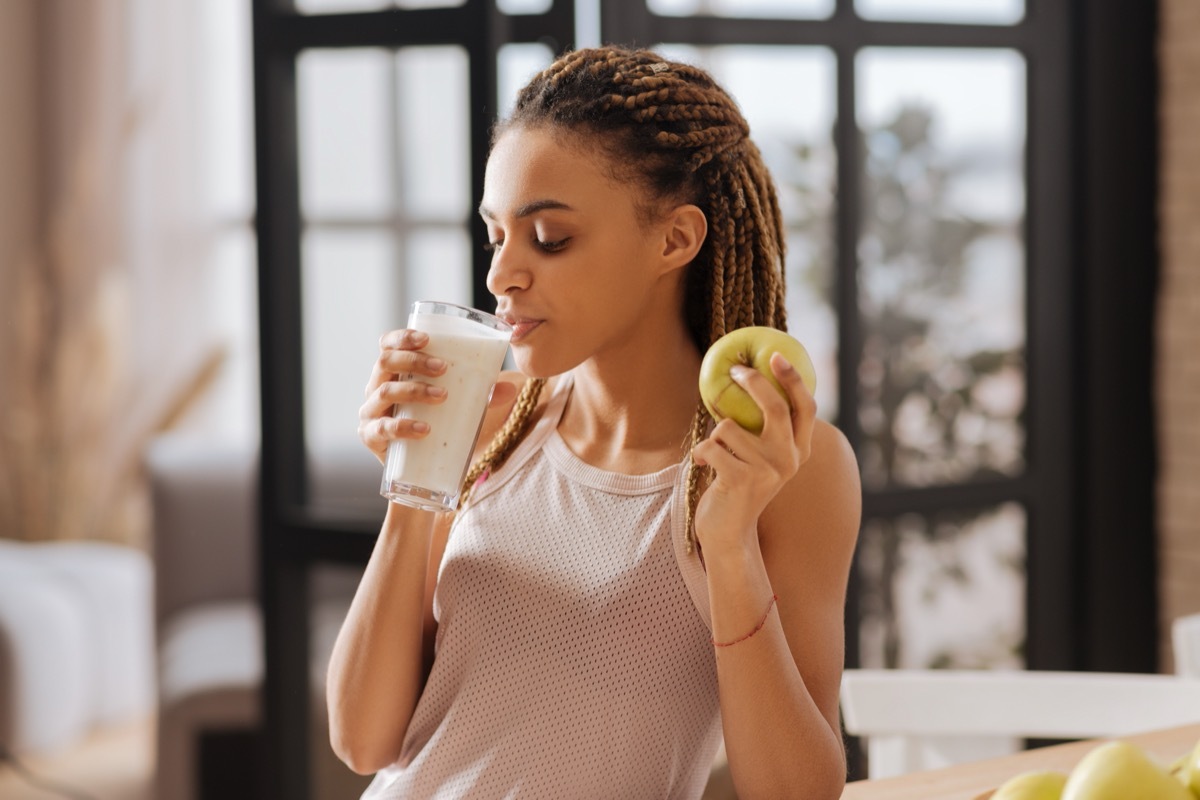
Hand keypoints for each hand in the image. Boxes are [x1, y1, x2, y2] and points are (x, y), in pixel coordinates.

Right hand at [359, 330, 519, 464]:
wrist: (416, 466)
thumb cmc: (433, 424)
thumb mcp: (457, 405)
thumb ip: (481, 395)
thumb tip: (510, 388)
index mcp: (393, 373)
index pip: (388, 345)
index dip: (401, 337)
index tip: (426, 338)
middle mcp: (376, 388)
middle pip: (385, 362)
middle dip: (414, 361)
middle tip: (443, 369)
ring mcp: (371, 413)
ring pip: (385, 391)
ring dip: (414, 390)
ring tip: (442, 396)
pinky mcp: (371, 438)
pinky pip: (382, 430)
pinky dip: (403, 427)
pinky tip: (424, 429)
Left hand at [690, 352, 817, 551]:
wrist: (727, 532)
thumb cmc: (737, 485)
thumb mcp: (759, 458)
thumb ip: (764, 430)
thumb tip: (749, 377)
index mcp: (798, 451)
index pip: (805, 408)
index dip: (793, 379)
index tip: (777, 356)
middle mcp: (789, 460)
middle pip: (775, 407)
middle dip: (754, 382)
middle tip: (735, 370)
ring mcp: (767, 471)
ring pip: (728, 427)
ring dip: (713, 437)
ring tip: (715, 457)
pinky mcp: (742, 480)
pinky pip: (711, 445)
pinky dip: (699, 453)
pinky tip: (703, 468)